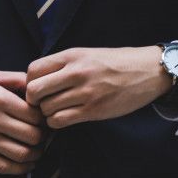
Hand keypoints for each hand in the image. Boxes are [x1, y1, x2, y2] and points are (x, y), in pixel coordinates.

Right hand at [0, 70, 45, 174]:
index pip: (34, 115)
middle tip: (44, 133)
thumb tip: (39, 86)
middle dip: (43, 136)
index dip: (45, 118)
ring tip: (38, 148)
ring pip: (21, 154)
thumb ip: (16, 79)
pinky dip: (21, 169)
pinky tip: (27, 163)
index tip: (44, 117)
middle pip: (32, 136)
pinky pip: (4, 167)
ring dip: (36, 154)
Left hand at [26, 47, 171, 128]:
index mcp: (72, 56)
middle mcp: (76, 72)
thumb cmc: (115, 63)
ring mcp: (85, 92)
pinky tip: (65, 118)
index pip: (32, 70)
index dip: (29, 82)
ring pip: (46, 109)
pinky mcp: (93, 110)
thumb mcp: (87, 54)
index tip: (38, 88)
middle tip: (43, 103)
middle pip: (34, 91)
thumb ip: (62, 65)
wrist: (147, 71)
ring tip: (57, 110)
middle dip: (34, 100)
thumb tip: (36, 80)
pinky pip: (60, 121)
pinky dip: (57, 122)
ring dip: (47, 113)